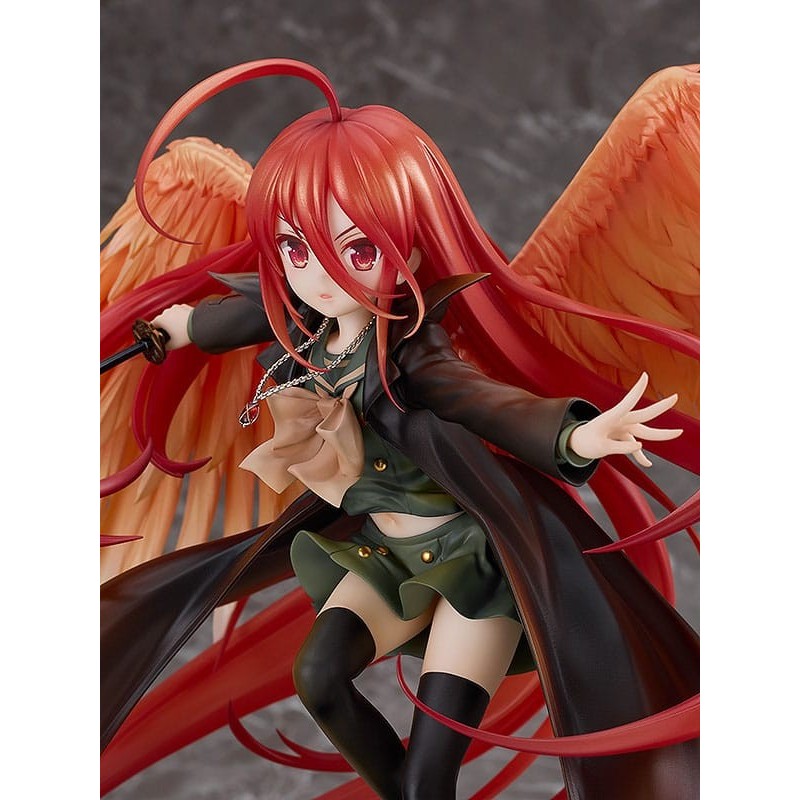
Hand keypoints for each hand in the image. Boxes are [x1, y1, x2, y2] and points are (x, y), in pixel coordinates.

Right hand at [151, 303, 193, 349]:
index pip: (152, 325)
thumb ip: (165, 346)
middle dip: (165, 326)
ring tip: (180, 329)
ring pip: (171, 315)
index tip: (159, 335)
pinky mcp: (184, 307)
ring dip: (173, 321)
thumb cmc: (187, 333)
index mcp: (161, 319)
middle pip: (162, 320)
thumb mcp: (173, 344)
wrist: (200, 326)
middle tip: (172, 334)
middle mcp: (167, 312)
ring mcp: (175, 308)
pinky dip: (181, 317)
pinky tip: (185, 324)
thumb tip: (163, 346)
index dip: (156, 331)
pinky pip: (179, 312)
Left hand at [567, 372, 681, 467]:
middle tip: (676, 397)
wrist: (577, 443)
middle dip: (660, 407)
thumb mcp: (599, 448)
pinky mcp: (623, 435)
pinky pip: (635, 446)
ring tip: (679, 432)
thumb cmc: (586, 442)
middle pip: (644, 416)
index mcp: (610, 418)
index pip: (627, 403)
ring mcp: (623, 428)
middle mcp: (620, 420)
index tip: (645, 376)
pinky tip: (647, 464)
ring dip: (661, 435)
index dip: (636, 390)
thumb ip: (619, 448)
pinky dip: (639, 455)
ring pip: (645, 432)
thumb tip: (640, 446)